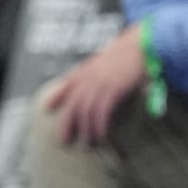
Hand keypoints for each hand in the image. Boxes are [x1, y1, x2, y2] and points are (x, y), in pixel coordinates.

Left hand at [45, 30, 147, 145]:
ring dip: (86, 129)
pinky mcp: (112, 89)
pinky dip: (99, 125)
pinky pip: (101, 111)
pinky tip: (100, 135)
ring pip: (85, 110)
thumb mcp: (103, 60)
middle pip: (72, 104)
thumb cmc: (125, 53)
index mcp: (86, 70)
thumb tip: (85, 79)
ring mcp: (99, 83)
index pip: (67, 85)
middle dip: (67, 123)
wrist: (139, 45)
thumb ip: (92, 71)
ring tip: (87, 143)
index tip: (48, 108)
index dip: (56, 97)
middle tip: (64, 139)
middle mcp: (88, 78)